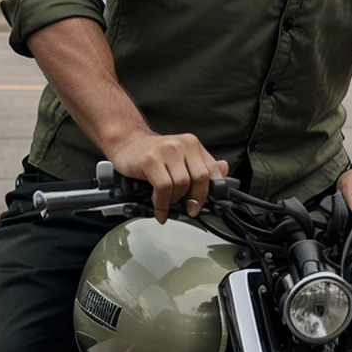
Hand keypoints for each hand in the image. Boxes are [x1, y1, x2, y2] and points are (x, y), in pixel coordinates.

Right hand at [107, 131, 228, 223]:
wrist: (126, 142)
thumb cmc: (153, 153)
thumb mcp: (180, 157)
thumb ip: (202, 165)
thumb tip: (224, 170)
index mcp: (193, 145)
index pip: (212, 170)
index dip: (211, 192)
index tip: (204, 204)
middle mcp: (182, 144)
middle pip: (200, 178)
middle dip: (195, 199)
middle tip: (188, 209)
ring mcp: (166, 150)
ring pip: (182, 184)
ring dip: (175, 201)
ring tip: (167, 203)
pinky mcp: (151, 160)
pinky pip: (164, 188)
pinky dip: (162, 204)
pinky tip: (159, 209)